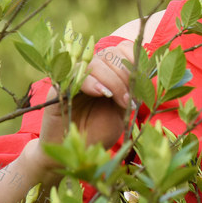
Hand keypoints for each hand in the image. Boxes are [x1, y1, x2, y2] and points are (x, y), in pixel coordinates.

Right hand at [35, 41, 135, 165]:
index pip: (121, 48)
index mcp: (108, 72)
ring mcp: (74, 77)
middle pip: (111, 54)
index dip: (134, 58)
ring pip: (96, 63)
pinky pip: (76, 75)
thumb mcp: (121, 111)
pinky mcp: (59, 87)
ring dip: (113, 81)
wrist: (74, 154)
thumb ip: (129, 91)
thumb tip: (142, 75)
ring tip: (120, 101)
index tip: (141, 79)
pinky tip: (102, 94)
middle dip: (126, 75)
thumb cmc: (98, 132)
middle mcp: (91, 70)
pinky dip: (93, 82)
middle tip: (130, 101)